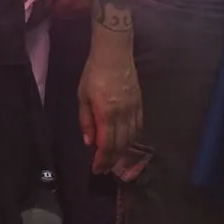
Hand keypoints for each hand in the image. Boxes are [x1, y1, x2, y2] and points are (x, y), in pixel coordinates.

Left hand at [79, 32, 144, 176]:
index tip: (97, 169)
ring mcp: (133, 109)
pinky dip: (133, 138)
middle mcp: (123, 115)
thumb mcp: (83, 96)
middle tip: (104, 169)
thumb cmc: (94, 73)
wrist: (114, 54)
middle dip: (111, 160)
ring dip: (123, 152)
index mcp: (106, 113)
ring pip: (131, 138)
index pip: (106, 144)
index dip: (102, 159)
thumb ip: (86, 120)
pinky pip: (138, 127)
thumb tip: (89, 142)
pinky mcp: (140, 103)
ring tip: (114, 159)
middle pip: (120, 145)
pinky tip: (127, 143)